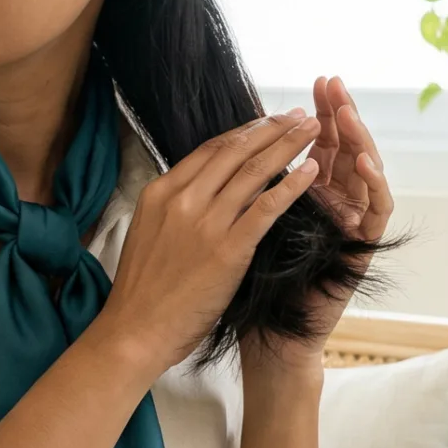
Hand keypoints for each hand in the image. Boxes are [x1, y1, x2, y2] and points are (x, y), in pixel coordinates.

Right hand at [96, 110, 321, 375]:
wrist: (134, 331)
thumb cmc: (142, 291)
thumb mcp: (149, 233)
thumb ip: (174, 208)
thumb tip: (200, 190)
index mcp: (160, 192)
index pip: (210, 149)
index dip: (244, 132)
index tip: (268, 122)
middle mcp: (182, 199)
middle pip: (235, 151)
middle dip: (272, 128)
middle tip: (299, 116)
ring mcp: (205, 223)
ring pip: (254, 171)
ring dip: (289, 146)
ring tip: (313, 131)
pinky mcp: (228, 250)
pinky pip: (266, 208)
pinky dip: (292, 186)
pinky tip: (312, 172)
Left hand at [246, 75, 395, 372]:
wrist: (267, 338)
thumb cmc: (251, 287)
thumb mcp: (244, 225)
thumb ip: (250, 188)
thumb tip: (231, 146)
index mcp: (306, 197)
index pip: (315, 145)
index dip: (314, 115)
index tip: (310, 84)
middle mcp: (333, 207)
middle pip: (344, 149)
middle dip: (339, 114)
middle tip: (333, 83)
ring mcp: (351, 228)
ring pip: (366, 174)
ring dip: (359, 140)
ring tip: (348, 112)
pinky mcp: (362, 250)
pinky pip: (376, 212)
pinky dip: (373, 185)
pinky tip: (363, 161)